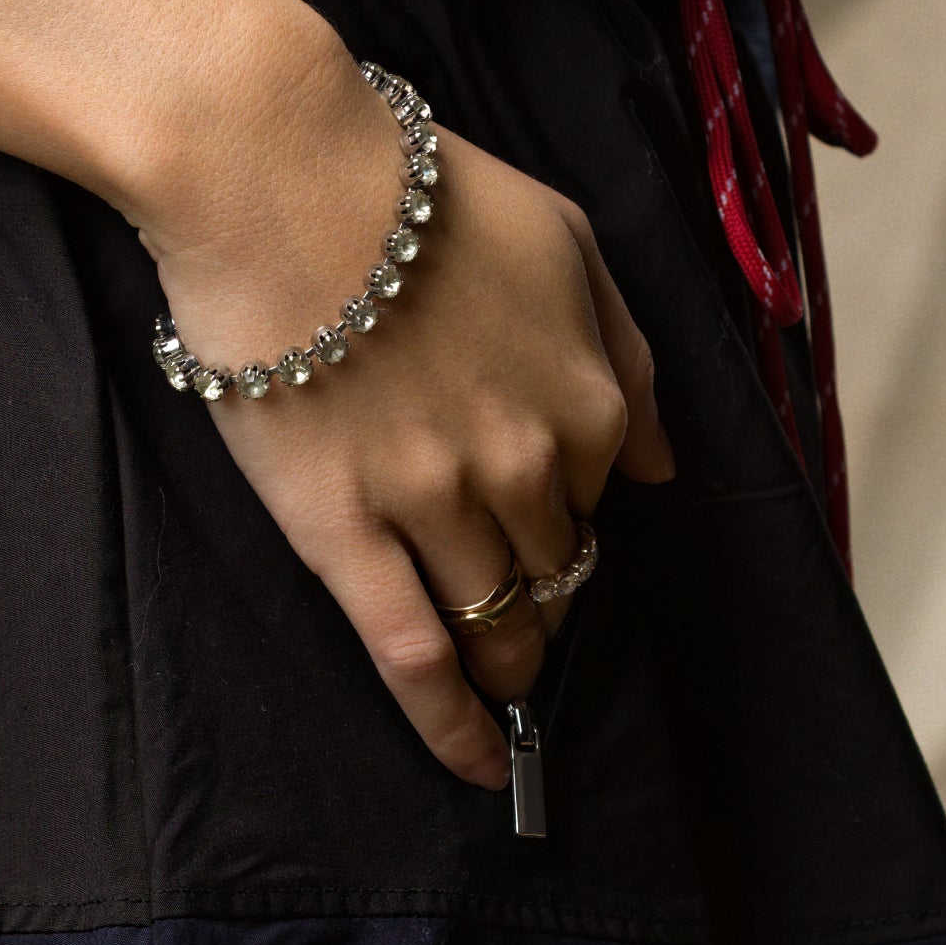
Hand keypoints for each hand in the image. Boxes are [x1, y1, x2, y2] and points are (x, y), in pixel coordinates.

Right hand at [148, 62, 674, 789]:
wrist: (277, 173)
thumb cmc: (413, 187)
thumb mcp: (568, 239)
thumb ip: (631, 353)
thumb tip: (669, 465)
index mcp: (591, 396)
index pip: (601, 500)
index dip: (571, 519)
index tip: (544, 530)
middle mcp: (530, 462)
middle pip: (557, 573)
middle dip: (549, 604)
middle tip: (525, 621)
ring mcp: (436, 506)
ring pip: (499, 623)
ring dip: (512, 662)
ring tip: (504, 683)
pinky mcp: (346, 535)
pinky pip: (415, 658)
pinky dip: (455, 728)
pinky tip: (481, 771)